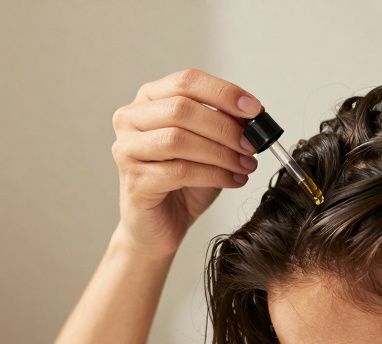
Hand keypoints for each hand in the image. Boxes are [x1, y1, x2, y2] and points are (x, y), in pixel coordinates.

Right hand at [111, 68, 261, 258]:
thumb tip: (253, 114)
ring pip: (178, 139)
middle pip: (181, 109)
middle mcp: (131, 119)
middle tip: (252, 144)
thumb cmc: (183, 182)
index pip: (186, 81)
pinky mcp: (134, 181)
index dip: (223, 93)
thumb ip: (225, 124)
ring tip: (244, 165)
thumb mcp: (210, 145)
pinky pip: (179, 171)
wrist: (160, 225)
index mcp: (149, 99)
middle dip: (224, 127)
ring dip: (220, 153)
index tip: (254, 109)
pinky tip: (232, 180)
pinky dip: (213, 175)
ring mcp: (126, 149)